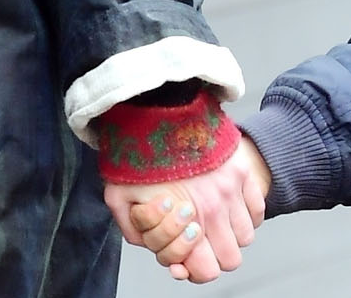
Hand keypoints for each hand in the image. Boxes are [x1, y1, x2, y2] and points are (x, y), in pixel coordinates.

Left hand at [104, 137, 269, 282]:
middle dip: (214, 252)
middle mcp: (215, 205)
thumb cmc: (135, 150)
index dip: (195, 267)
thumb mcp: (118, 193)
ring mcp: (232, 187)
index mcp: (186, 215)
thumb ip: (133, 228)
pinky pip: (258, 209)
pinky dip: (246, 212)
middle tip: (200, 235)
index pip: (207, 270)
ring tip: (210, 215)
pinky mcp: (242, 170)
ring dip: (230, 231)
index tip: (187, 254)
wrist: (154, 107)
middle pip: (231, 258)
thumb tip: (149, 249)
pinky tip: (226, 202)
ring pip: (246, 235)